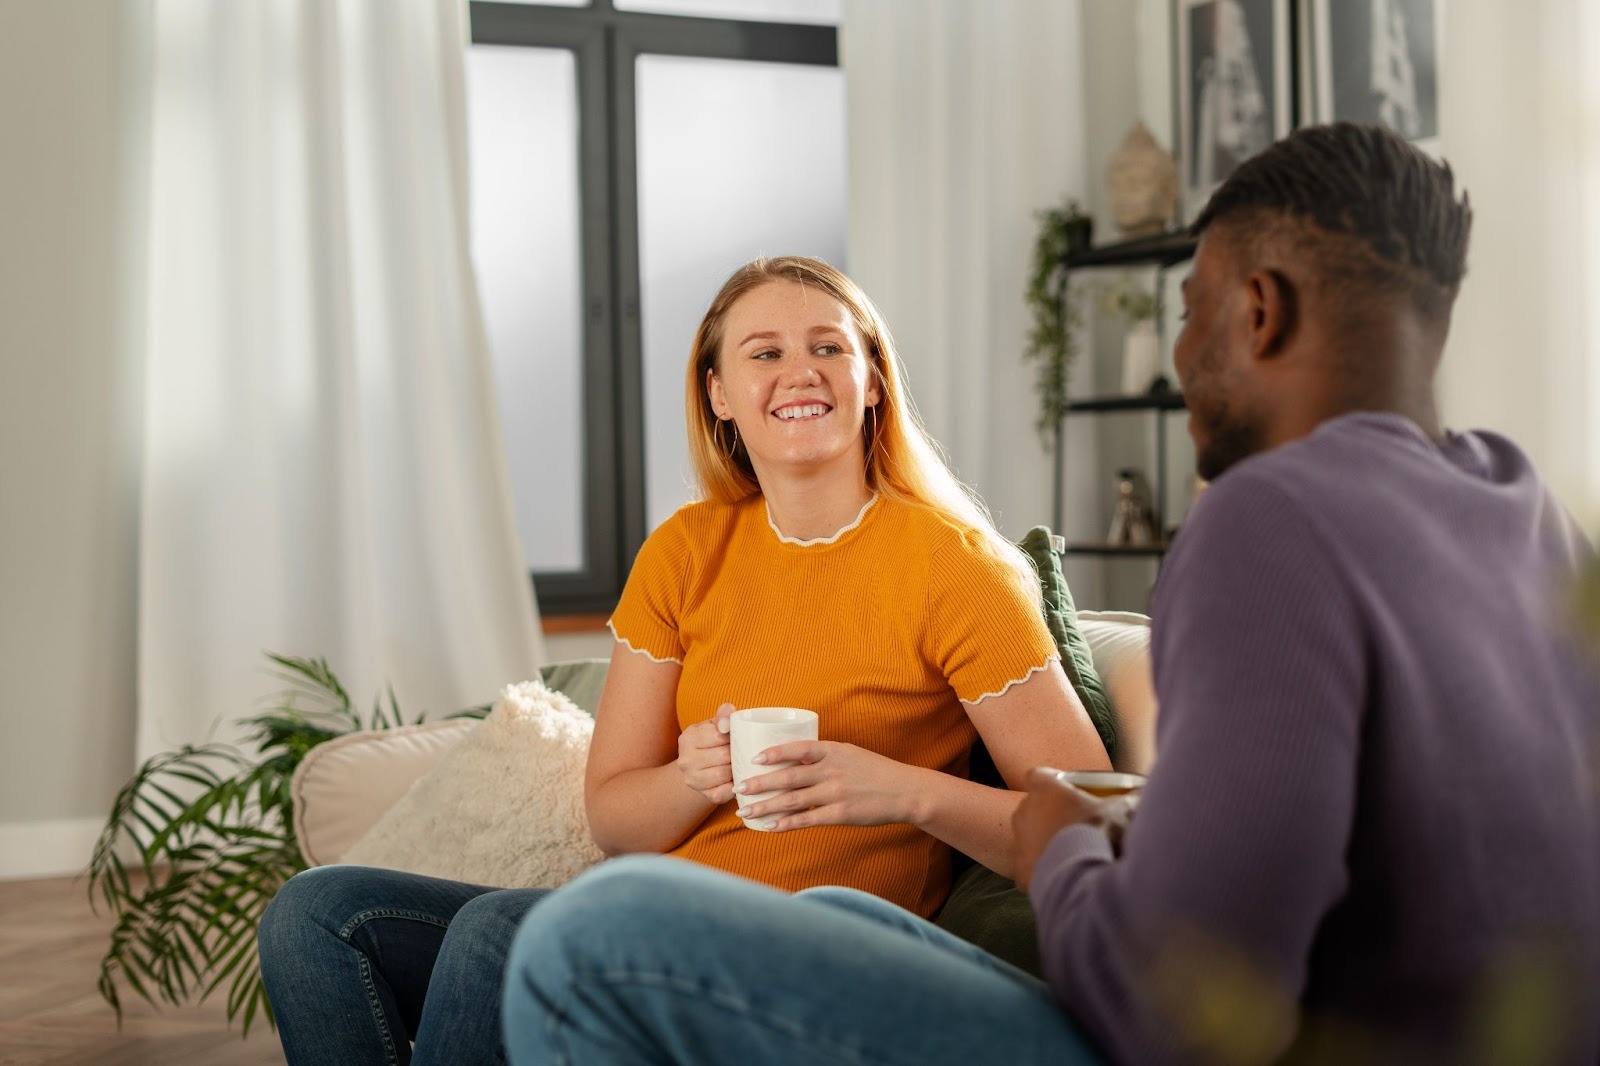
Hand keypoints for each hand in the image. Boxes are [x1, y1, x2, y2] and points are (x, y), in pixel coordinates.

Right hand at [676, 703, 733, 804]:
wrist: (700, 768)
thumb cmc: (711, 742)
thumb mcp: (714, 725)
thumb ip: (723, 715)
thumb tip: (730, 711)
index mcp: (688, 738)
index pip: (719, 735)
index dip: (734, 736)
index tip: (738, 737)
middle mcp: (685, 761)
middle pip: (723, 755)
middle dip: (737, 753)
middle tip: (744, 751)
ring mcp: (693, 780)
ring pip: (724, 774)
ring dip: (736, 769)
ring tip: (740, 763)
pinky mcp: (705, 795)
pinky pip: (725, 792)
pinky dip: (735, 786)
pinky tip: (737, 778)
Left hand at [733, 740, 918, 830]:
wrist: (903, 791)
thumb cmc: (875, 771)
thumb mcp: (849, 753)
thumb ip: (824, 756)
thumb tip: (794, 758)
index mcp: (832, 751)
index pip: (797, 749)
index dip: (774, 754)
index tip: (754, 759)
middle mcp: (831, 771)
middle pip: (788, 777)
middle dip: (759, 784)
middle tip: (738, 788)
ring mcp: (835, 793)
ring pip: (792, 801)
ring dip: (765, 806)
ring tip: (745, 811)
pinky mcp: (840, 815)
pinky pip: (807, 820)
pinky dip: (786, 824)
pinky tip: (770, 827)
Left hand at [1012, 766, 1134, 892]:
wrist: (1084, 877)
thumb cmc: (1099, 835)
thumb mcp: (1120, 811)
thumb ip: (1129, 798)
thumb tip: (1141, 794)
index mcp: (1045, 790)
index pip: (1039, 776)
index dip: (1051, 782)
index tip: (1065, 790)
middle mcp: (1025, 812)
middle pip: (1034, 807)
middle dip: (1050, 814)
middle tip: (1074, 825)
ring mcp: (1020, 842)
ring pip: (1029, 838)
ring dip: (1044, 842)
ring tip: (1071, 854)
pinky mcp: (1020, 871)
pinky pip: (1029, 868)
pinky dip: (1043, 872)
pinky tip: (1063, 877)